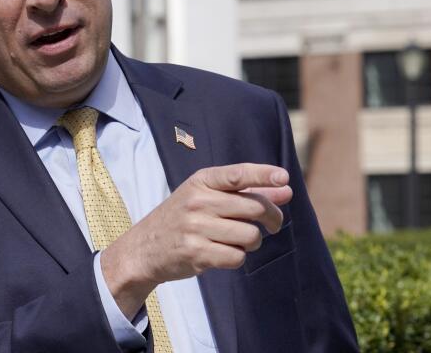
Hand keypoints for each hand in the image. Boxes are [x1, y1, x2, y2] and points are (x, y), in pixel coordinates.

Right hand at [100, 163, 292, 318]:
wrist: (144, 247)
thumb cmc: (183, 218)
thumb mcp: (207, 196)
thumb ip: (246, 192)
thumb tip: (286, 190)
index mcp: (201, 181)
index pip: (237, 174)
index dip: (263, 175)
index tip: (284, 177)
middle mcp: (197, 201)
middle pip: (254, 208)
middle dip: (271, 218)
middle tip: (273, 225)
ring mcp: (195, 227)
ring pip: (250, 235)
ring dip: (254, 242)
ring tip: (242, 241)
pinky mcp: (196, 253)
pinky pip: (237, 257)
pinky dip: (238, 257)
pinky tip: (226, 253)